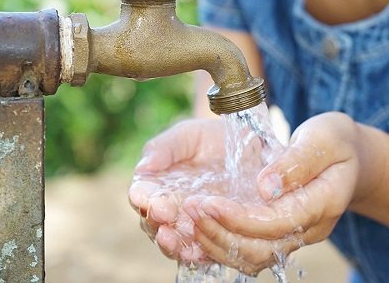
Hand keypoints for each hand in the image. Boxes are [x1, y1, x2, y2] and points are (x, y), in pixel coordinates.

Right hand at [128, 118, 228, 262]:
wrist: (247, 147)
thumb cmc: (210, 138)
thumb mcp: (188, 135)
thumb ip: (165, 148)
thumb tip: (143, 166)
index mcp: (156, 184)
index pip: (141, 195)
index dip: (143, 198)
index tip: (150, 199)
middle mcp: (168, 208)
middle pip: (153, 222)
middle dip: (156, 222)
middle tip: (165, 217)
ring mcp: (189, 224)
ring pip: (173, 241)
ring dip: (171, 243)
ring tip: (173, 239)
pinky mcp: (211, 234)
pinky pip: (200, 250)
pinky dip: (196, 253)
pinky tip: (197, 252)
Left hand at [181, 112, 365, 274]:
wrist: (350, 157)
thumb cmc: (336, 142)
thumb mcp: (324, 138)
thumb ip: (297, 162)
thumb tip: (265, 187)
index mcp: (323, 203)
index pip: (277, 222)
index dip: (240, 218)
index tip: (209, 202)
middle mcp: (308, 228)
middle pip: (260, 249)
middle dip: (221, 233)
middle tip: (190, 210)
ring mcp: (294, 235)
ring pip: (252, 257)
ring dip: (216, 242)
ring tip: (188, 218)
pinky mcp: (279, 233)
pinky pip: (248, 250)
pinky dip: (221, 242)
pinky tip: (199, 225)